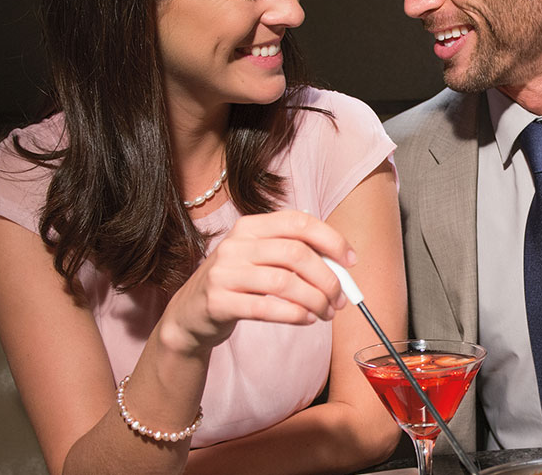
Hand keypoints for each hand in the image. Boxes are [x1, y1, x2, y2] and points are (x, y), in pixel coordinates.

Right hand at [156, 209, 353, 355]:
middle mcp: (235, 244)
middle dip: (327, 278)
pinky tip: (306, 319)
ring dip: (314, 300)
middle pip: (295, 253)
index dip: (330, 240)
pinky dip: (294, 314)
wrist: (190, 314)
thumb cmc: (237, 284)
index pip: (298, 222)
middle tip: (340, 299)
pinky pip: (265, 308)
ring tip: (326, 314)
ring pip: (284, 282)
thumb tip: (341, 266)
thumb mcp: (259, 260)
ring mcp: (224, 272)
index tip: (351, 261)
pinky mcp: (218, 301)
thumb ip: (294, 255)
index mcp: (250, 226)